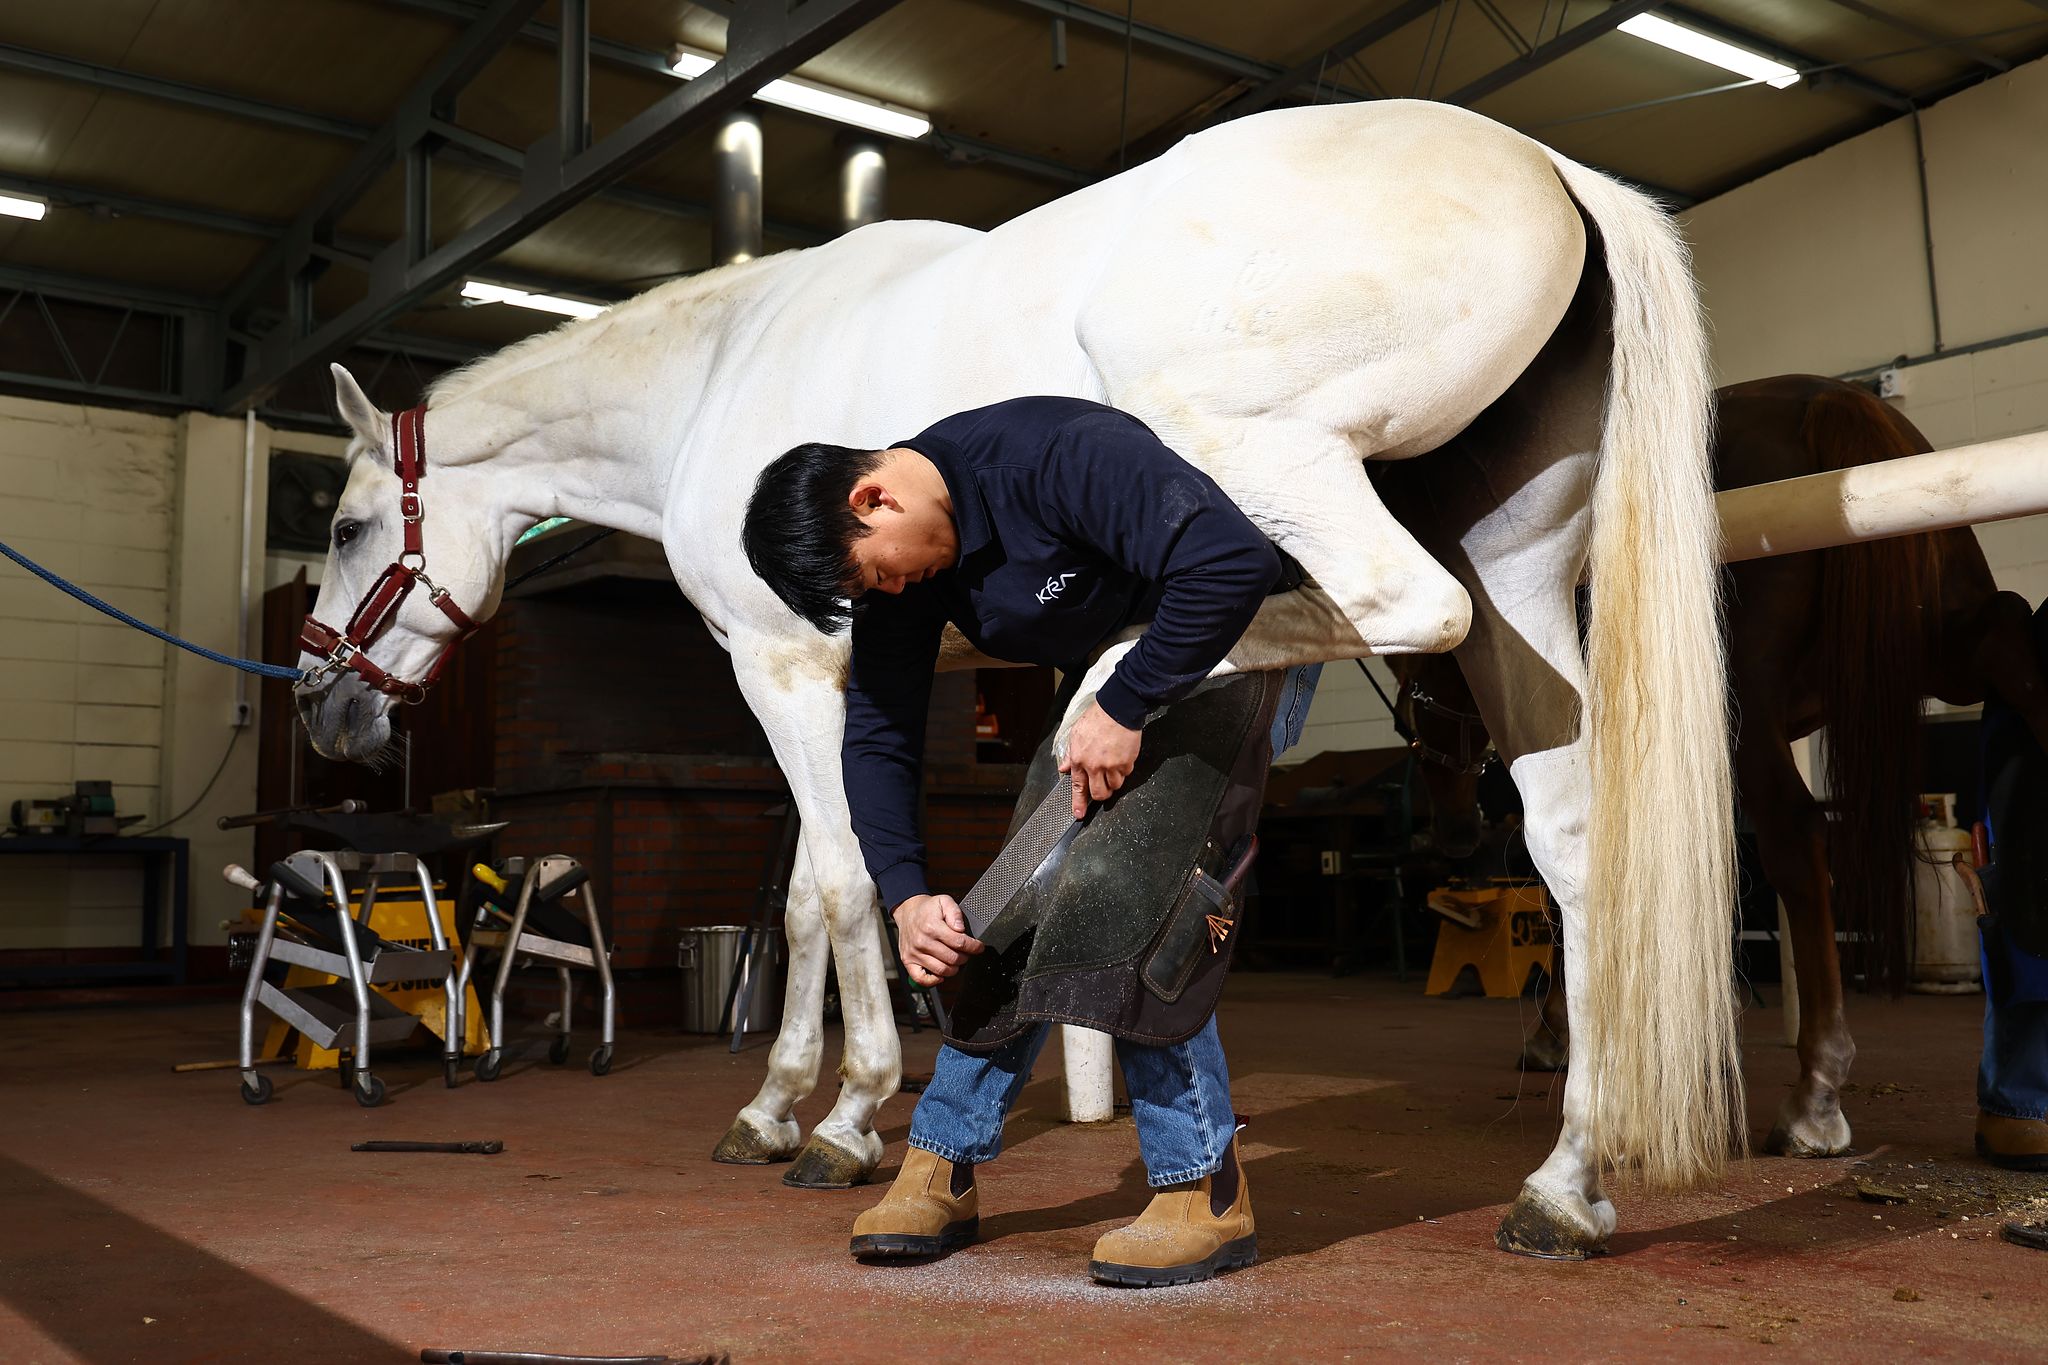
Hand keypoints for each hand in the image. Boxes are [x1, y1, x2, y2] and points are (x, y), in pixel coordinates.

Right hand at [892, 893, 983, 984]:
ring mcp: (914, 953)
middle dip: (965, 957)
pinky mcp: (908, 961)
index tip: (978, 947)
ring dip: (954, 969)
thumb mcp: (944, 901)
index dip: (974, 947)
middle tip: (966, 953)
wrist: (908, 911)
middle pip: (953, 959)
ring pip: (941, 970)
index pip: (960, 943)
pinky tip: (940, 975)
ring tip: (956, 961)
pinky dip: (933, 981)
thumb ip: (955, 913)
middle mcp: (922, 942)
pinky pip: (921, 979)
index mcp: (932, 927)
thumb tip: (960, 928)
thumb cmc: (927, 908)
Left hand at [1058, 699, 1141, 819]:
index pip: (1078, 787)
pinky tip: (1121, 756)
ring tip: (1113, 766)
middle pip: (1100, 793)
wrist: (1117, 709)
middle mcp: (1095, 766)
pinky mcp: (1126, 762)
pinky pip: (1126, 774)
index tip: (1079, 814)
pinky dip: (1124, 769)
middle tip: (1103, 788)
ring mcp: (1112, 766)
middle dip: (1102, 794)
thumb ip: (1071, 755)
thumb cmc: (1097, 719)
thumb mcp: (1076, 735)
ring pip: (1115, 786)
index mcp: (1080, 759)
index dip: (1079, 803)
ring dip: (1114, 780)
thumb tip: (1064, 768)